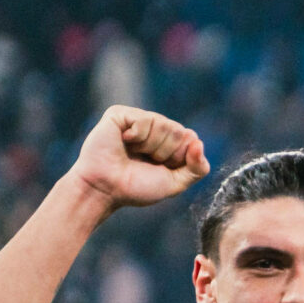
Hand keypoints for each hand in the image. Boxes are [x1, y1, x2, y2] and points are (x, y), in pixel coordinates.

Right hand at [65, 106, 209, 209]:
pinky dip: (137, 136)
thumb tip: (199, 143)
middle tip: (144, 161)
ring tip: (132, 153)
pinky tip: (124, 142)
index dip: (179, 158)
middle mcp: (155, 129)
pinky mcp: (120, 114)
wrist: (104, 189)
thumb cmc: (136, 188)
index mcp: (169, 143)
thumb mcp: (175, 183)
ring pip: (164, 124)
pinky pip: (145, 119)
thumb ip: (197, 168)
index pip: (191, 139)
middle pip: (179, 131)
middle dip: (165, 153)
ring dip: (149, 146)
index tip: (161, 168)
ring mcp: (138, 120)